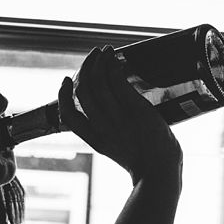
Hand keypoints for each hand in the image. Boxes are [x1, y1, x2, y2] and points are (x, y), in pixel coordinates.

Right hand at [58, 46, 181, 183]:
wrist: (160, 173)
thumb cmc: (147, 164)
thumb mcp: (119, 151)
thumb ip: (112, 134)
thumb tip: (114, 116)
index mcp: (95, 140)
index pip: (68, 115)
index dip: (63, 96)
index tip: (66, 81)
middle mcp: (102, 127)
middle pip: (83, 91)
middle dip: (85, 69)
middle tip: (92, 56)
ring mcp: (118, 119)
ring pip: (98, 82)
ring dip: (99, 62)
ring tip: (103, 51)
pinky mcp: (136, 110)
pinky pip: (118, 82)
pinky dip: (113, 67)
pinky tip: (114, 58)